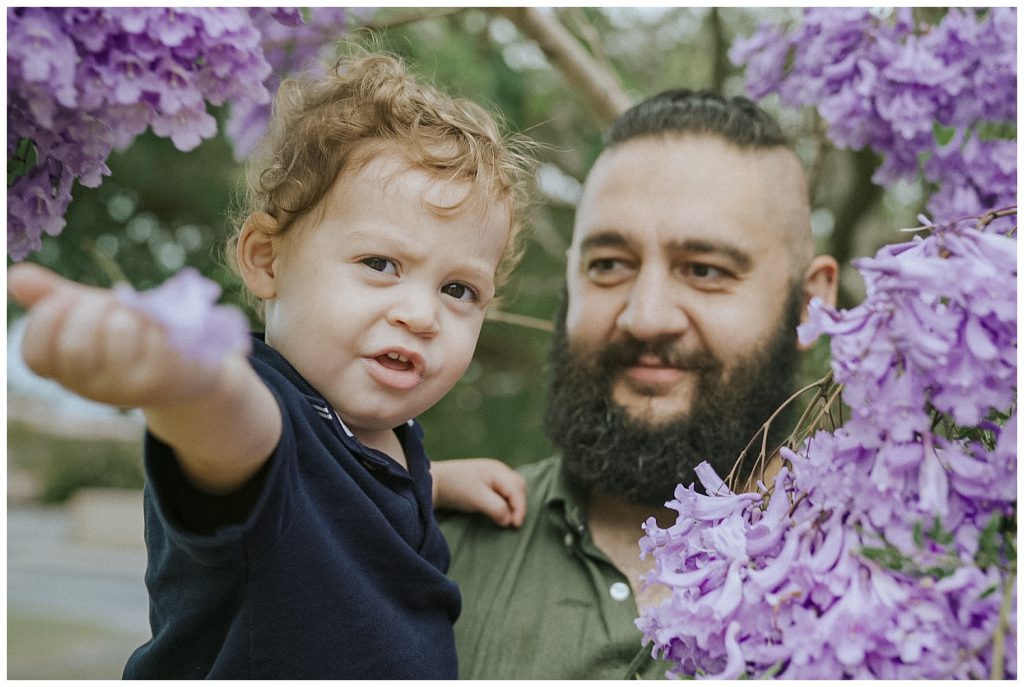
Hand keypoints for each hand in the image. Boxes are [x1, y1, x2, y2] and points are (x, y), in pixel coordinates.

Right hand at [8, 262, 221, 407]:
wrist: (191, 369)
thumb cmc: (133, 337)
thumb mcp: (91, 314)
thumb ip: (54, 298)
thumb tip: (14, 277)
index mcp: (68, 373)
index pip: (35, 354)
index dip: (46, 320)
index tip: (68, 300)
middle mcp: (94, 387)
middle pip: (75, 346)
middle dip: (90, 310)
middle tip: (110, 303)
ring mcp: (130, 386)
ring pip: (118, 333)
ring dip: (127, 310)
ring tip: (138, 312)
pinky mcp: (167, 377)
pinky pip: (156, 335)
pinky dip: (156, 316)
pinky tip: (162, 319)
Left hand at [432, 458, 526, 527]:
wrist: (433, 482)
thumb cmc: (455, 488)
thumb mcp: (477, 498)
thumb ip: (496, 508)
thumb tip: (509, 520)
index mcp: (497, 470)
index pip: (516, 489)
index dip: (520, 508)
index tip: (516, 525)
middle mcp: (498, 470)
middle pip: (518, 487)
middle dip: (519, 505)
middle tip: (514, 523)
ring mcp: (492, 475)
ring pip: (512, 489)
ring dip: (513, 503)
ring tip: (509, 518)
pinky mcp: (486, 482)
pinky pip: (503, 491)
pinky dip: (506, 502)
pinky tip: (500, 511)